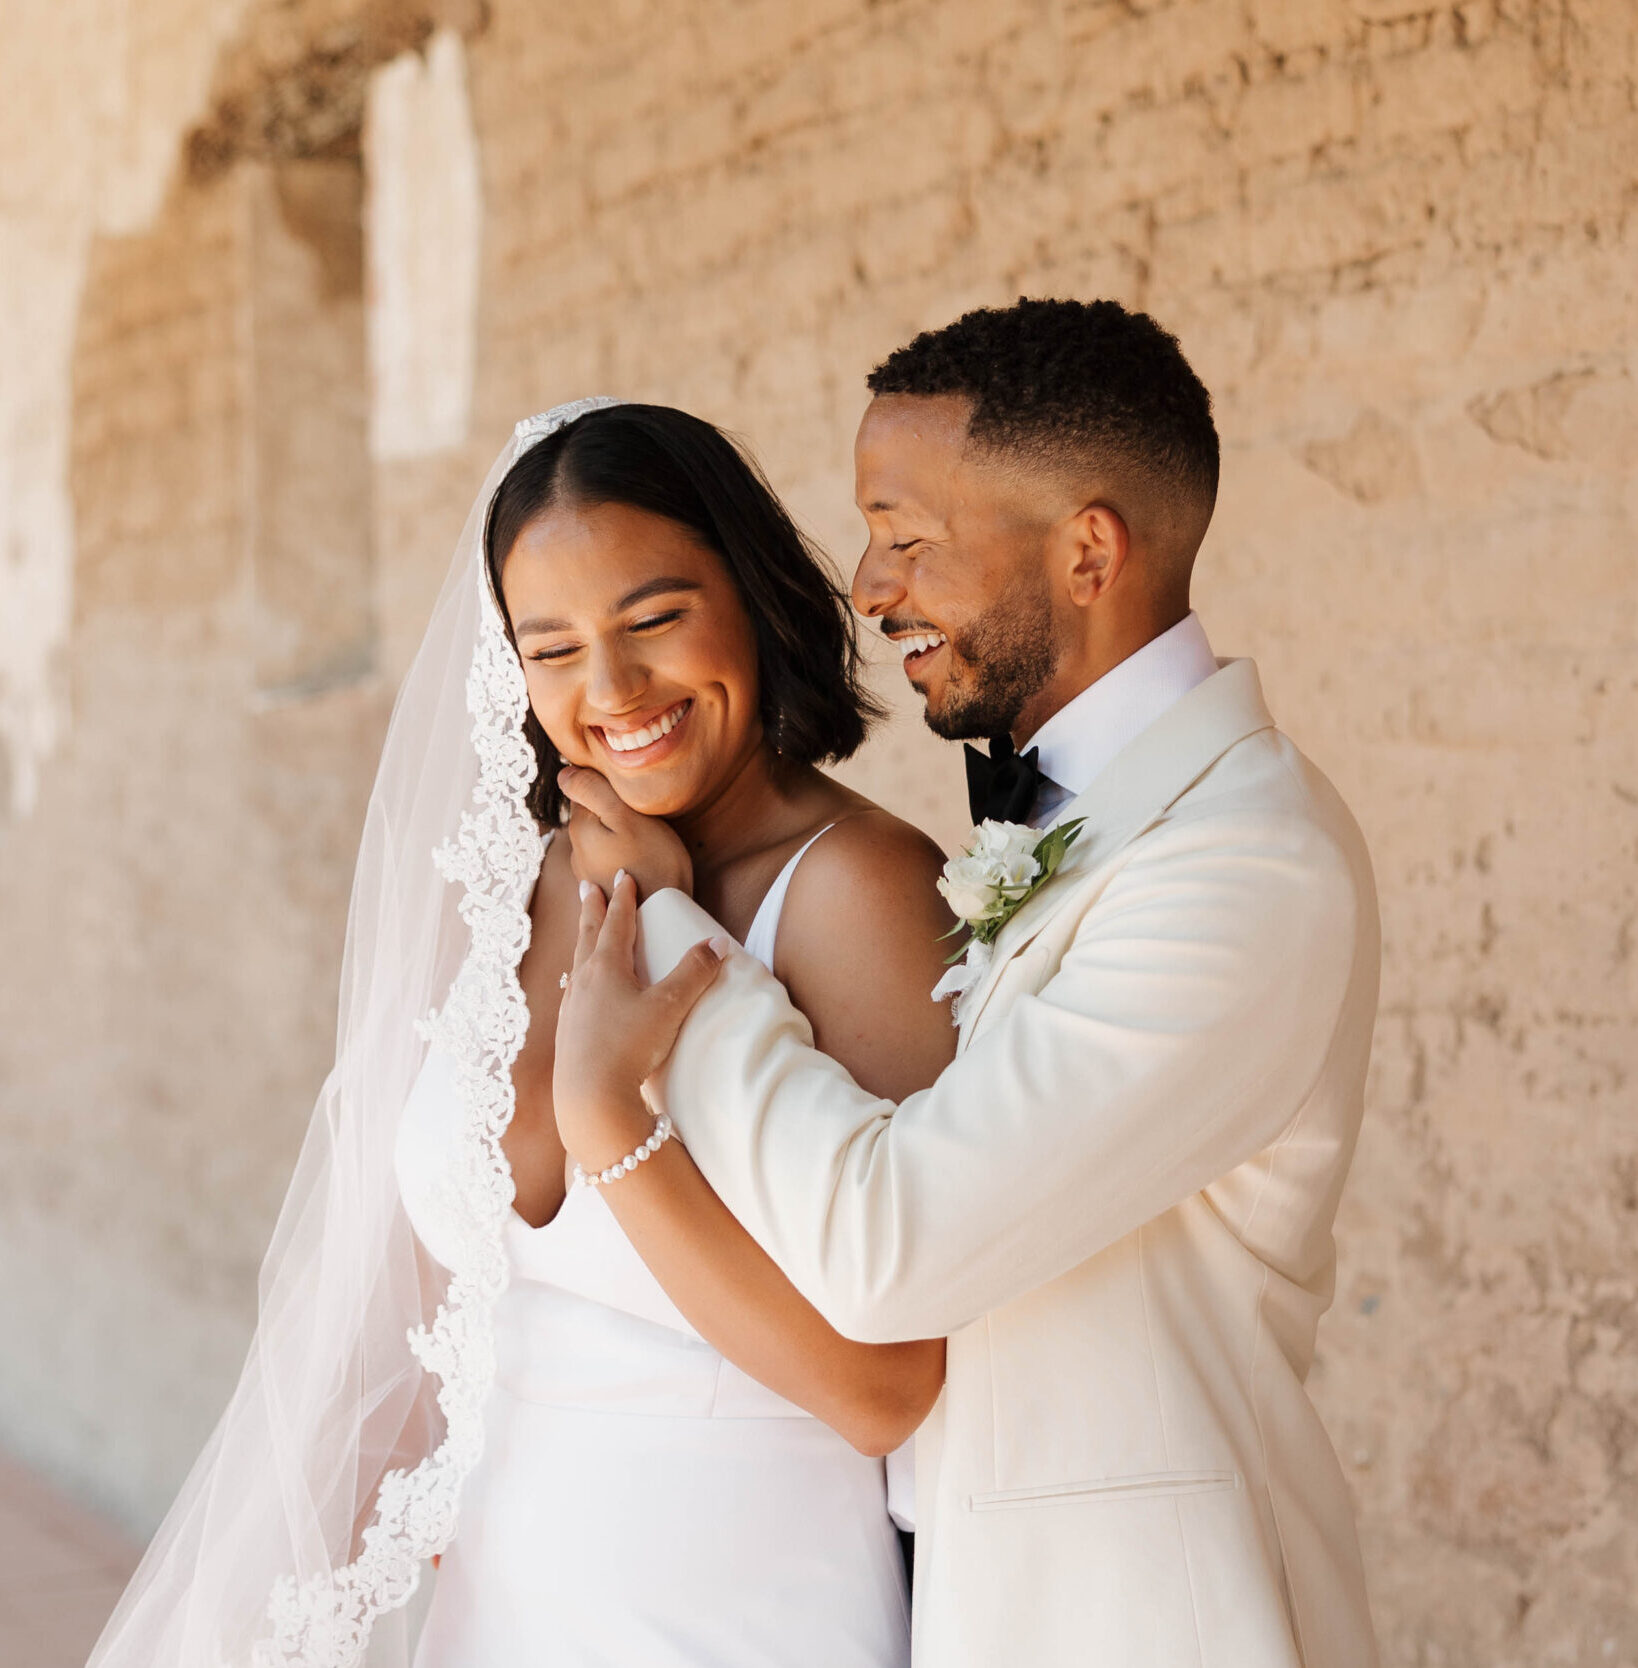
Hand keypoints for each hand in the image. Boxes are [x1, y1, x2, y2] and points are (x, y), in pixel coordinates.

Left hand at [553, 872, 724, 1169]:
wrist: (589, 1097)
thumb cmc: (629, 1047)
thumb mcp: (670, 1007)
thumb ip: (694, 973)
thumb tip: (718, 943)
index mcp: (607, 967)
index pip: (617, 922)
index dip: (623, 898)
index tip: (623, 877)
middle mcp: (584, 980)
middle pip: (589, 936)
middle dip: (592, 911)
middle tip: (587, 889)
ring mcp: (571, 1006)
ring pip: (576, 963)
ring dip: (583, 943)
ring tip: (584, 934)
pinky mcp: (568, 1032)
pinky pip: (572, 992)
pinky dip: (577, 978)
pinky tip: (578, 989)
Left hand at [558, 765, 692, 898]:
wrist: (666, 918)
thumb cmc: (654, 862)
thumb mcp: (626, 816)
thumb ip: (593, 790)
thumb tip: (563, 773)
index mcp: (579, 830)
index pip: (583, 793)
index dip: (606, 789)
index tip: (629, 797)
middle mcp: (577, 854)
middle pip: (591, 819)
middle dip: (610, 815)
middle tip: (641, 819)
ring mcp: (589, 876)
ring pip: (600, 842)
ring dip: (616, 839)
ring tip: (643, 844)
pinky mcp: (605, 893)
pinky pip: (609, 864)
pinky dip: (620, 860)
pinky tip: (638, 865)